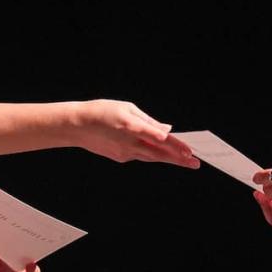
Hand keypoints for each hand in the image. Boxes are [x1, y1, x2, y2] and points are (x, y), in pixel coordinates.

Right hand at [72, 99, 199, 167]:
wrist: (76, 126)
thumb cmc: (101, 112)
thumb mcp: (128, 108)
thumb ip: (149, 120)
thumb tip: (166, 128)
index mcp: (133, 128)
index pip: (161, 139)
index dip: (176, 146)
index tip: (190, 151)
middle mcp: (130, 144)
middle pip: (159, 153)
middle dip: (178, 159)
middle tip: (195, 163)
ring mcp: (125, 153)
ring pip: (151, 157)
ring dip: (168, 159)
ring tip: (184, 161)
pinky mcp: (120, 158)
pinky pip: (139, 156)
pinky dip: (150, 154)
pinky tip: (158, 152)